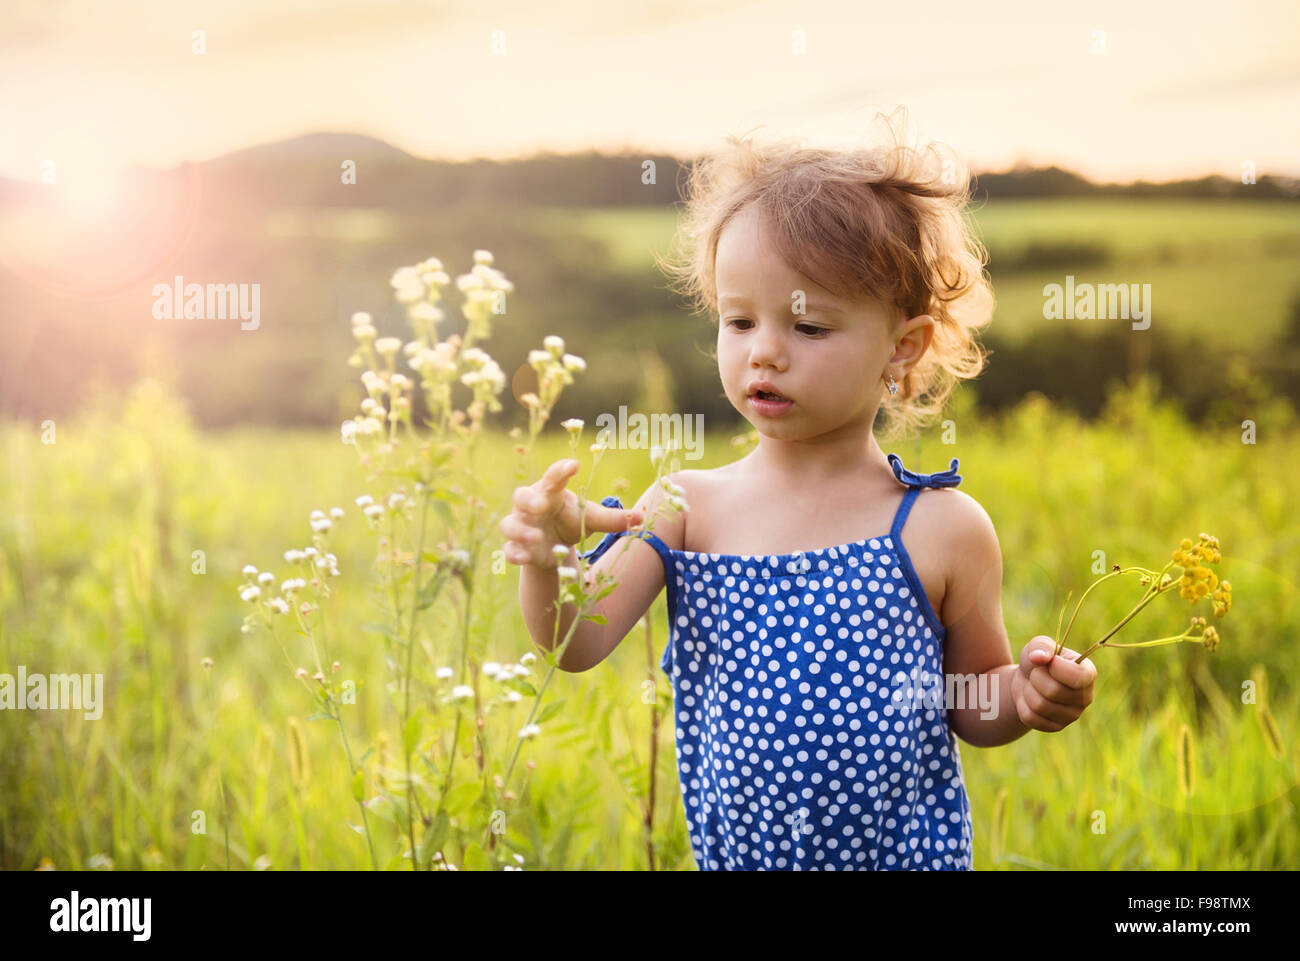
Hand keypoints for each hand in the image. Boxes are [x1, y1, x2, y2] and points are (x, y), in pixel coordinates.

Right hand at [498, 458, 643, 567]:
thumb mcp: (591, 519)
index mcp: (550, 491)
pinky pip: (509, 549)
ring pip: (509, 524)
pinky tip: (524, 558)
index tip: (574, 465)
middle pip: (521, 496)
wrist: (553, 547)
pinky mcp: (518, 547)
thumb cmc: (572, 521)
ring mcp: (521, 526)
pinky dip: (514, 553)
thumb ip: (612, 519)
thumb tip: (641, 518)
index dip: (561, 469)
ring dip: (520, 530)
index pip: (553, 476)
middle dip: (529, 500)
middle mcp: (531, 506)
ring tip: (536, 537)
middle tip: (542, 505)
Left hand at [1011, 635, 1096, 732]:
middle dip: (1036, 678)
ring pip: (1039, 705)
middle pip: (1053, 691)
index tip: (1049, 661)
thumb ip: (1041, 646)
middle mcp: (1085, 697)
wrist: (1027, 680)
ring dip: (1028, 691)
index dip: (1056, 668)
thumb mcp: (1038, 645)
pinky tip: (1029, 699)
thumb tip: (1038, 657)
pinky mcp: (1055, 727)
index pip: (1077, 677)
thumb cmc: (1038, 660)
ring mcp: (1072, 716)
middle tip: (1036, 674)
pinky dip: (1022, 705)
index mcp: (1088, 674)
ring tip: (1032, 685)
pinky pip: (1030, 718)